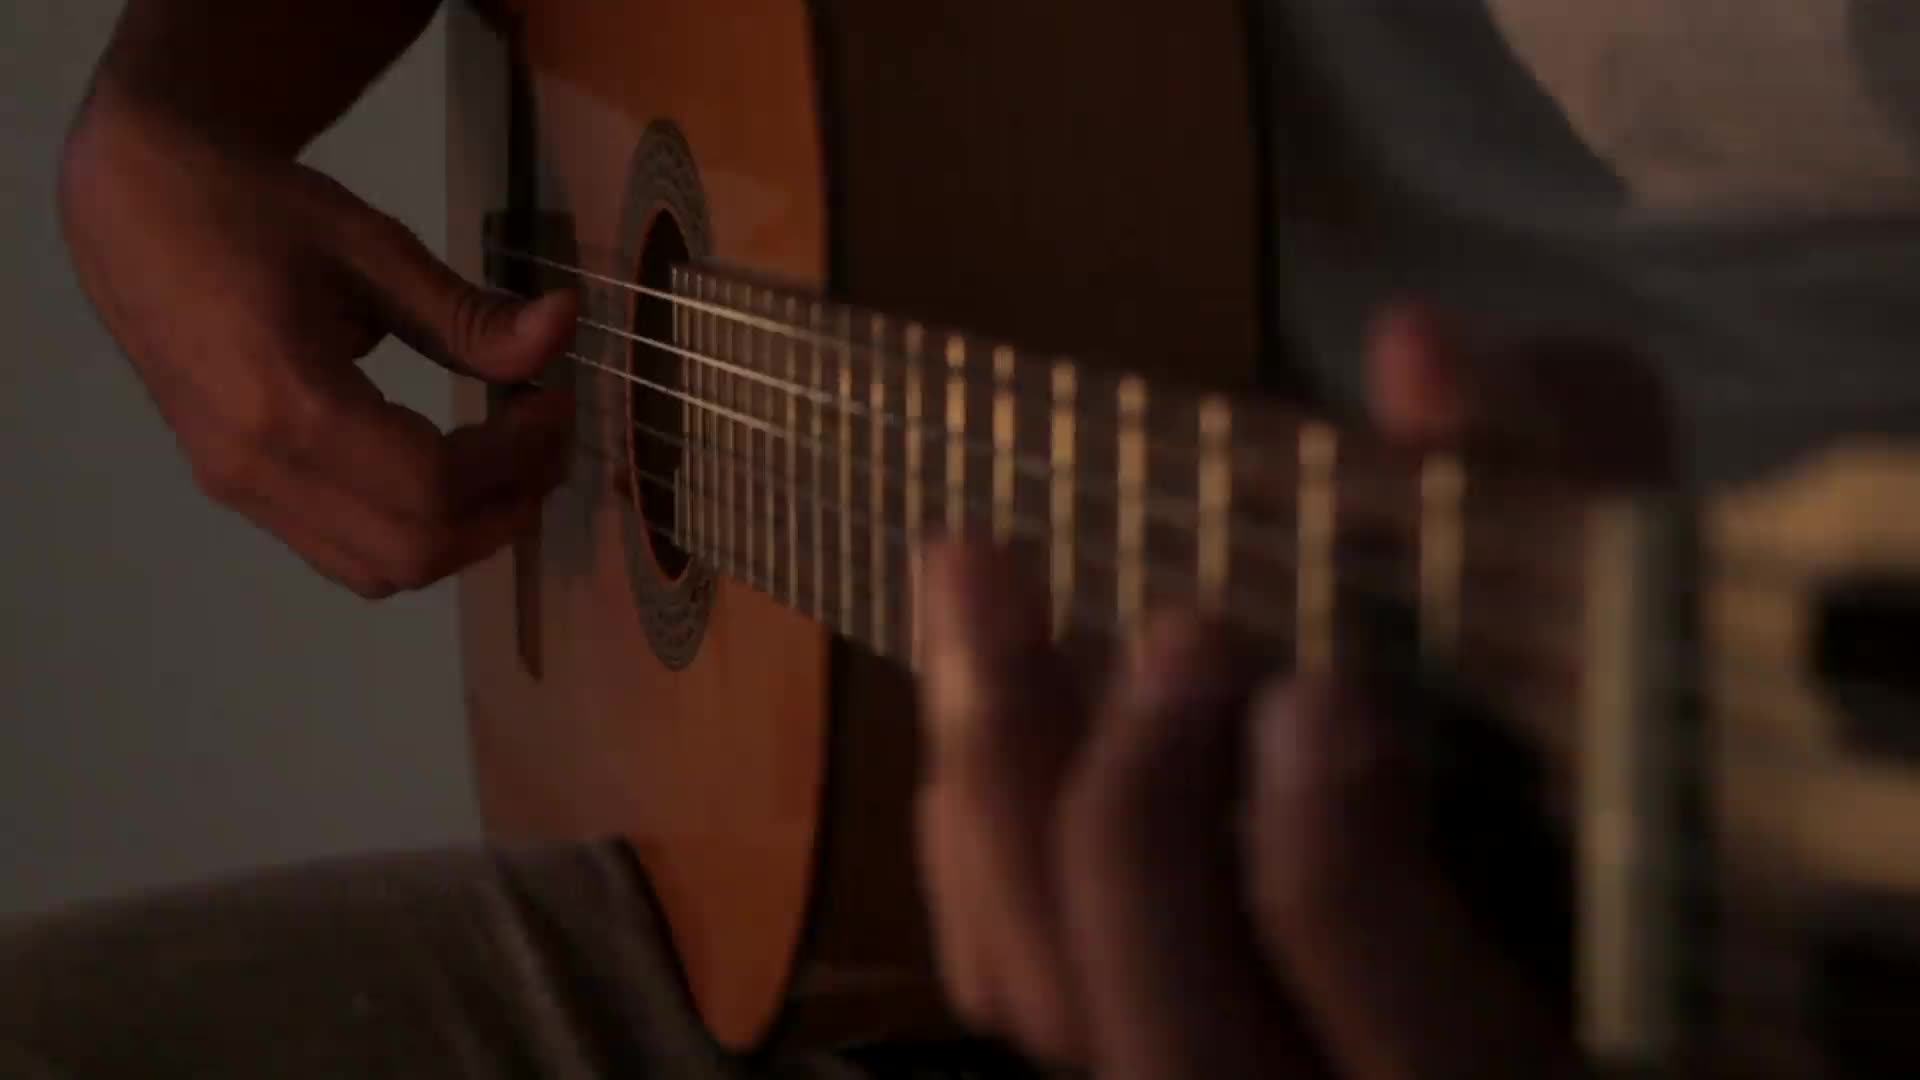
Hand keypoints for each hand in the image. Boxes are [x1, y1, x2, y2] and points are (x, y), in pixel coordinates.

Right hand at [58, 94, 576, 597]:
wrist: (136, 206)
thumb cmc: (251, 210)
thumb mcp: (371, 246)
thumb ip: (468, 312)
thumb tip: (566, 328)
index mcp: (285, 402)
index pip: (435, 483)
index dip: (518, 458)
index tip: (556, 401)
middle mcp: (255, 467)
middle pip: (415, 549)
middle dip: (506, 507)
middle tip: (548, 440)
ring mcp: (238, 488)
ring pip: (381, 571)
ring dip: (466, 534)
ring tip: (512, 461)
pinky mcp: (236, 490)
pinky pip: (343, 554)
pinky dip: (416, 534)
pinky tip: (453, 473)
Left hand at [912, 303, 1665, 1076]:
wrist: (1556, 834)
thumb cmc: (1618, 720)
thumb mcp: (1630, 599)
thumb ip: (1562, 481)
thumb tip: (1419, 356)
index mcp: (1529, 1060)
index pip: (1419, 1051)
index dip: (1339, 880)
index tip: (1312, 684)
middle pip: (1180, 1043)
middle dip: (1136, 819)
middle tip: (1167, 624)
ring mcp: (1237, 1070)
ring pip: (1064, 1012)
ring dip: (1000, 792)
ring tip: (982, 574)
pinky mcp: (1145, 1015)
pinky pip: (1012, 981)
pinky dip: (974, 841)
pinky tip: (981, 695)